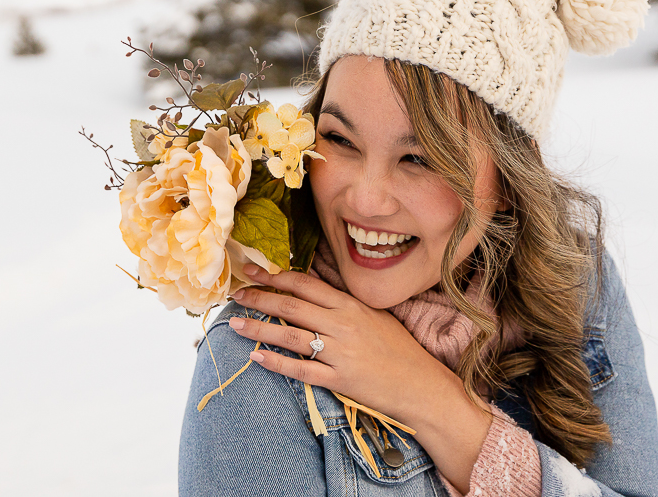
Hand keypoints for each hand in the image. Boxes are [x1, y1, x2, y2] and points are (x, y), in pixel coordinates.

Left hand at [228, 265, 491, 490]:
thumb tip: (311, 289)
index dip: (275, 275)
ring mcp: (340, 352)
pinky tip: (256, 358)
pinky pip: (302, 370)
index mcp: (351, 305)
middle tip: (235, 295)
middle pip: (292, 306)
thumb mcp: (374, 316)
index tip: (252, 270)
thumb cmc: (399, 350)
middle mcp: (343, 324)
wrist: (423, 386)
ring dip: (259, 329)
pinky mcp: (340, 380)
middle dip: (260, 298)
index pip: (305, 284)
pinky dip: (277, 364)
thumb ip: (343, 304)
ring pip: (291, 336)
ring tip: (234, 324)